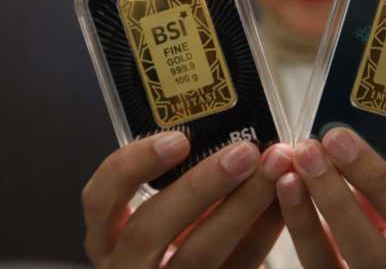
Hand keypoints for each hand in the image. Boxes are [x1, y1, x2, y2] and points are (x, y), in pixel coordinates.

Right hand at [82, 131, 293, 268]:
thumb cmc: (175, 239)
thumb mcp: (163, 211)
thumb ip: (180, 180)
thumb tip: (226, 131)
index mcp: (108, 237)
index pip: (101, 198)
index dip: (134, 165)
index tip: (178, 139)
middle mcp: (126, 264)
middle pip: (151, 228)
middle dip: (202, 185)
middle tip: (246, 151)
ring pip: (200, 252)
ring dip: (244, 205)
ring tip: (275, 169)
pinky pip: (240, 265)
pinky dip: (264, 231)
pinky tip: (285, 201)